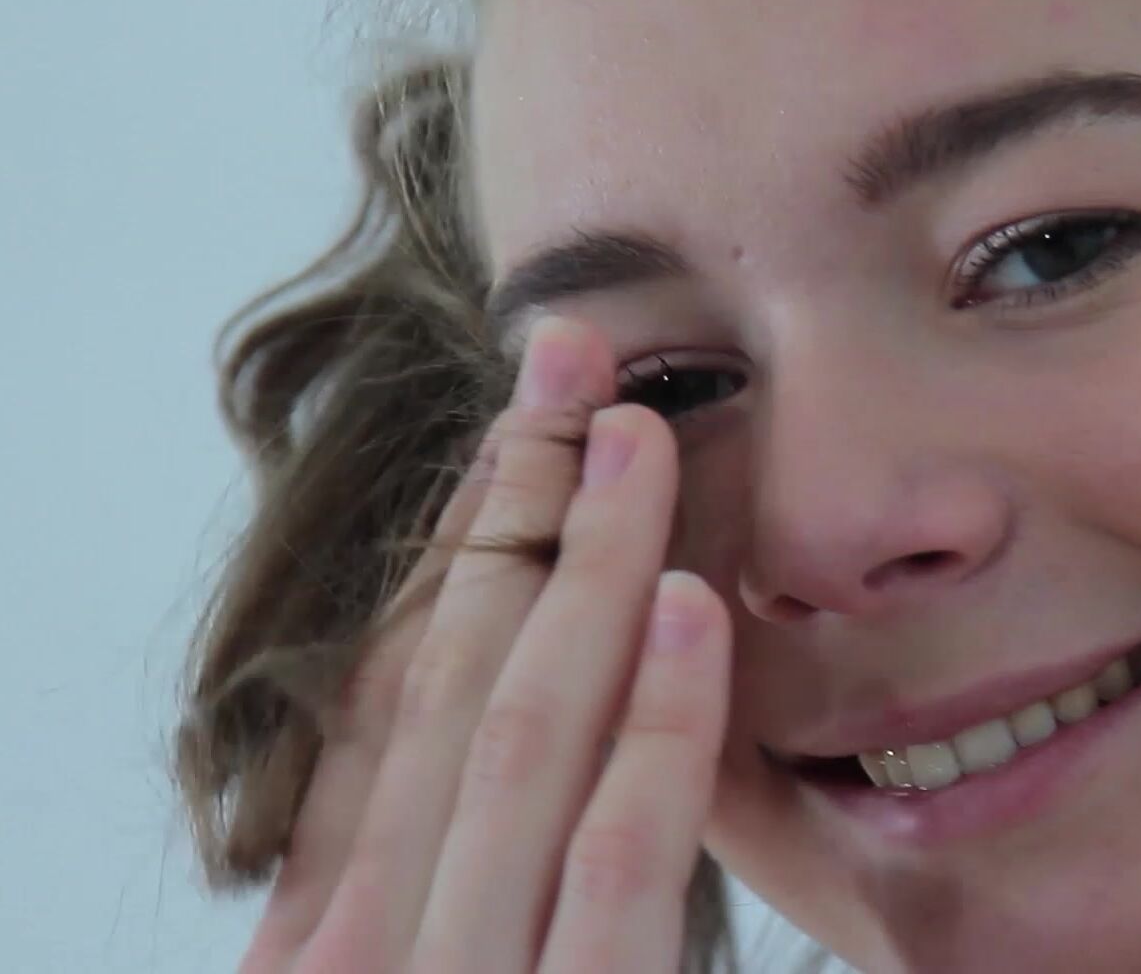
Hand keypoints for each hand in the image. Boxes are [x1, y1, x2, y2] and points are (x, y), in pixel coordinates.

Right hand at [238, 315, 732, 972]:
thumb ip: (391, 907)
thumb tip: (436, 772)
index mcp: (318, 940)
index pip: (384, 707)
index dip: (448, 552)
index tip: (508, 437)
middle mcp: (369, 945)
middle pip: (448, 680)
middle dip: (511, 505)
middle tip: (571, 359)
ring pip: (527, 734)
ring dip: (584, 566)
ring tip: (636, 433)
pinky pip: (617, 859)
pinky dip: (654, 725)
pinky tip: (688, 605)